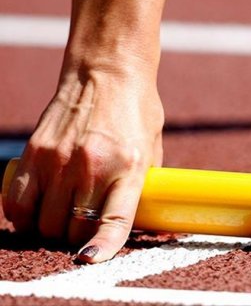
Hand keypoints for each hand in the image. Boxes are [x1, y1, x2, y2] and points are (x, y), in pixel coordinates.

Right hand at [2, 63, 163, 262]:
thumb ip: (143, 184)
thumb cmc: (136, 110)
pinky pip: (17, 202)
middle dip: (79, 237)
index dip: (104, 248)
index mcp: (129, 166)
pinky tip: (36, 209)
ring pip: (44, 222)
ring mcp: (59, 160)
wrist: (107, 72)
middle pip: (73, 229)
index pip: (113, 221)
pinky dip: (24, 215)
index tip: (93, 260)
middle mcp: (92, 166)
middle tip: (84, 227)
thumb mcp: (152, 148)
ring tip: (63, 216)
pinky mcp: (35, 151)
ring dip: (52, 228)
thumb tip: (143, 219)